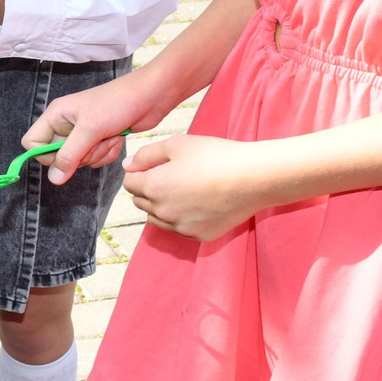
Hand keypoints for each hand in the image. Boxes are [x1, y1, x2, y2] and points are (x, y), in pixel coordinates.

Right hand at [23, 68, 176, 183]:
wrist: (150, 97)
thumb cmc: (118, 103)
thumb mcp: (90, 130)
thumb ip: (69, 155)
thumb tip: (54, 179)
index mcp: (56, 115)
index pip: (32, 143)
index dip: (46, 155)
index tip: (66, 155)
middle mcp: (66, 125)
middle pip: (58, 157)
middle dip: (80, 155)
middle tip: (95, 141)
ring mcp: (83, 134)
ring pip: (79, 161)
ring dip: (97, 155)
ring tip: (109, 136)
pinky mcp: (98, 140)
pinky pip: (94, 160)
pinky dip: (107, 154)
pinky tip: (116, 138)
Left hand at [121, 134, 270, 241]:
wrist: (253, 178)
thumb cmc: (215, 156)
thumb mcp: (177, 144)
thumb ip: (146, 155)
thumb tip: (128, 165)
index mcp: (153, 187)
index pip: (130, 183)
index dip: (140, 171)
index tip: (156, 165)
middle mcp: (163, 212)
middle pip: (141, 202)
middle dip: (149, 188)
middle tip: (173, 174)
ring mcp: (181, 227)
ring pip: (158, 218)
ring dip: (163, 205)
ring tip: (186, 188)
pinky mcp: (199, 236)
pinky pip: (180, 227)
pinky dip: (183, 217)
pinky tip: (200, 202)